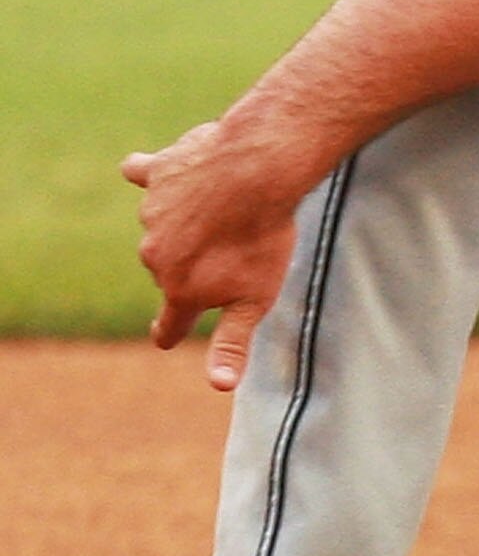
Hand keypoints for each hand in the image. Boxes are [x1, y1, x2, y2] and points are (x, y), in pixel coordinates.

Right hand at [123, 121, 305, 390]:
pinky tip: (138, 168)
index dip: (169, 331)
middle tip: (230, 247)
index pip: (170, 322)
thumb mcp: (256, 299)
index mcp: (180, 289)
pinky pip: (143, 173)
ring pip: (164, 223)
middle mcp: (156, 256)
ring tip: (221, 207)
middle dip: (193, 264)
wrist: (257, 172)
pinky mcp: (158, 173)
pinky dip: (144, 172)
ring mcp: (152, 214)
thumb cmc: (262, 238)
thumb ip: (233, 342)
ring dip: (186, 219)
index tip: (164, 337)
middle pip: (171, 269)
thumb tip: (220, 387)